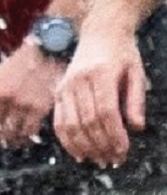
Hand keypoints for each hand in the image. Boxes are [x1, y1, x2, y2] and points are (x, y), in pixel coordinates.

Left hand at [0, 43, 62, 147]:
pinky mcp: (38, 109)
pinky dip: (24, 139)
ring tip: (7, 143)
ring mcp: (20, 104)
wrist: (46, 53)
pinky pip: (28, 133)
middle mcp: (2, 98)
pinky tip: (23, 139)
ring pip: (8, 134)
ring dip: (6, 142)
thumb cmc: (20, 65)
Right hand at [54, 28, 147, 166]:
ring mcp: (65, 87)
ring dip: (84, 147)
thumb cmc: (123, 54)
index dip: (114, 135)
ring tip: (98, 160)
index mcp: (100, 74)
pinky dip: (67, 141)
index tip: (124, 152)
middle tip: (113, 161)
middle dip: (101, 145)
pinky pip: (59, 122)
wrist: (100, 33)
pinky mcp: (58, 93)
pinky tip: (79, 154)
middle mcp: (78, 81)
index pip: (105, 112)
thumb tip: (136, 127)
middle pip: (88, 121)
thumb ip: (136, 100)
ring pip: (71, 125)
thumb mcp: (137, 73)